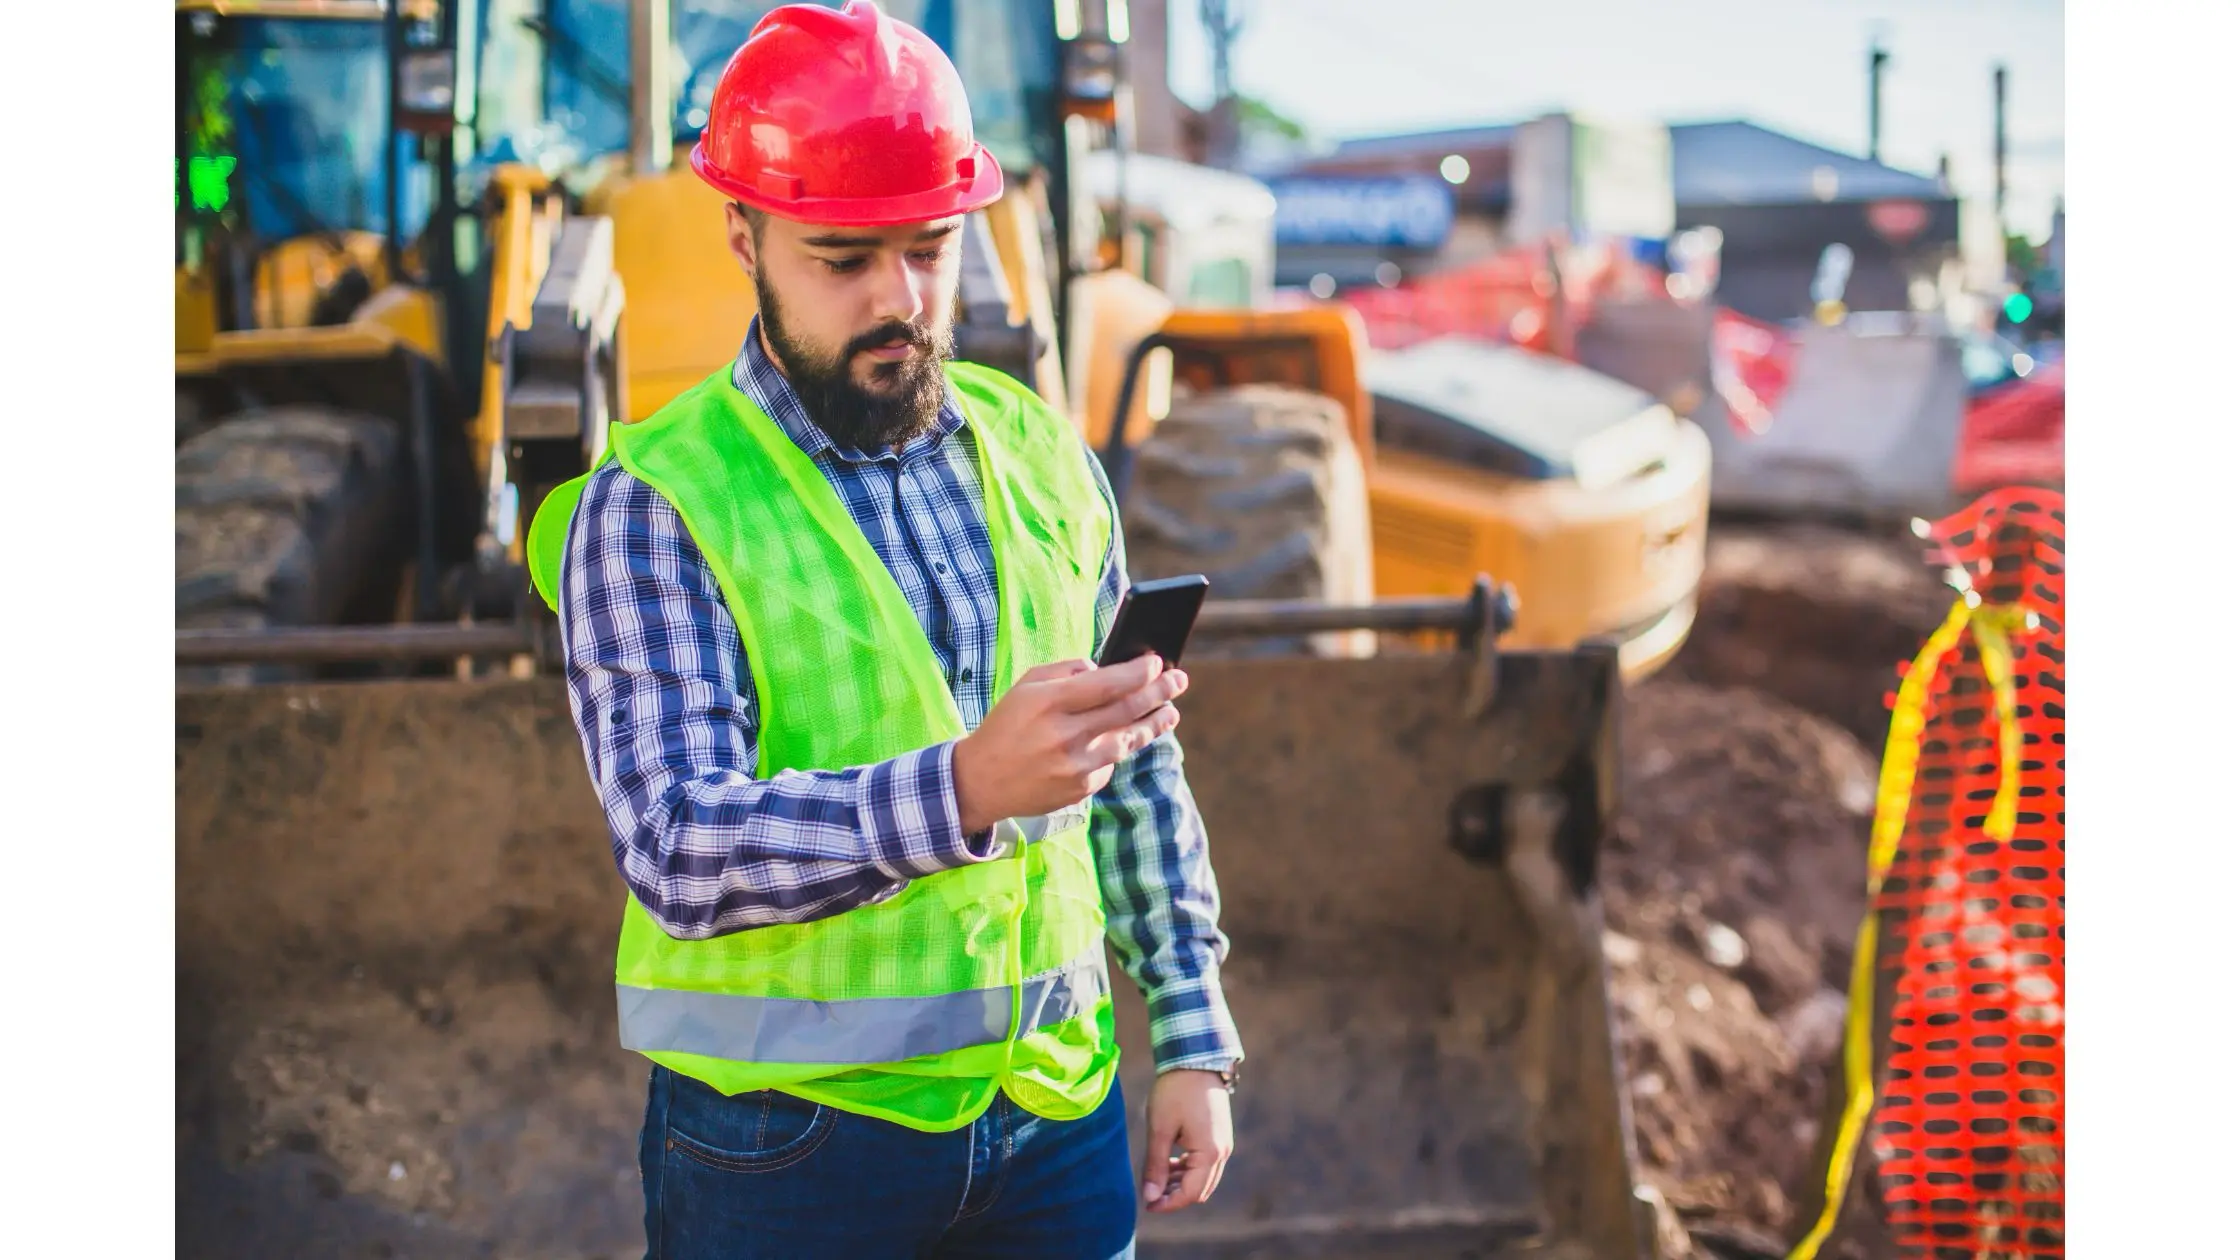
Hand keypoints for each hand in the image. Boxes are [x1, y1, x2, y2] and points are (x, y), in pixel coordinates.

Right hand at [952, 656, 1186, 834]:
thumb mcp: (1026, 687)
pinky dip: (1118, 747)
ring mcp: (1075, 766)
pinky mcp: (1081, 789)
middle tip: (1178, 681)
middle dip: (1158, 693)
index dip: (1138, 673)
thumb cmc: (1007, 725)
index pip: (1107, 684)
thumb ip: (1067, 672)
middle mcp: (1064, 736)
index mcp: (1048, 704)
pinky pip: (1110, 762)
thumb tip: (1107, 669)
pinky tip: (1124, 737)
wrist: (981, 781)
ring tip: (1170, 712)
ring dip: (1154, 724)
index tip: (1158, 663)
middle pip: (1125, 711)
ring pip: (1127, 740)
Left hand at [1140, 1068, 1233, 1212]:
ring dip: (1182, 1183)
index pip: (1190, 1193)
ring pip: (1204, 1178)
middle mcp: (1223, 1152)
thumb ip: (1155, 1166)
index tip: (1146, 1204)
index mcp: (1210, 1153)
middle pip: (1200, 1190)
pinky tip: (1170, 1161)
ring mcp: (1224, 1144)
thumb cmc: (1175, 1092)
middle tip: (1149, 1193)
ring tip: (1156, 1176)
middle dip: (1175, 1196)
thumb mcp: (1160, 1129)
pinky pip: (1207, 1164)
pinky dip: (1189, 1169)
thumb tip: (1150, 1197)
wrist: (1196, 1060)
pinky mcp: (1220, 1136)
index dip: (1168, 1204)